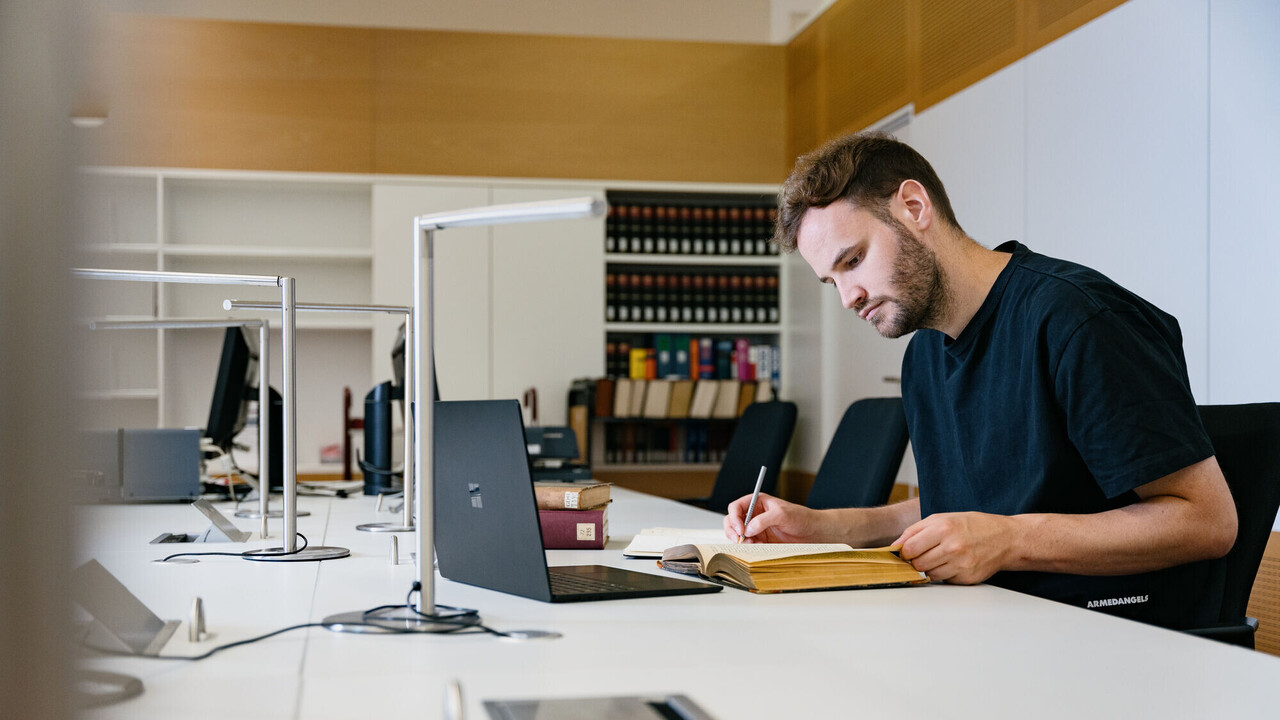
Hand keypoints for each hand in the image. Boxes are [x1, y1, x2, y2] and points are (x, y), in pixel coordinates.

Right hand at [722, 492, 820, 543]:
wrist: (812, 533)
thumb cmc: (800, 517)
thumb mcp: (782, 514)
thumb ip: (763, 520)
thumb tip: (749, 528)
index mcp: (757, 503)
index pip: (736, 507)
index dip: (734, 517)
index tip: (741, 529)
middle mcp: (754, 515)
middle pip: (732, 521)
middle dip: (733, 531)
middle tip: (740, 539)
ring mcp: (756, 528)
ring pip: (738, 534)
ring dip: (742, 540)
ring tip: (752, 543)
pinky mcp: (761, 540)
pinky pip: (749, 544)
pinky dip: (750, 547)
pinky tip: (759, 546)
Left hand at [893, 512, 1015, 584]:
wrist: (1005, 538)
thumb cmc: (972, 526)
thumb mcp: (943, 518)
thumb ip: (916, 530)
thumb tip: (896, 546)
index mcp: (944, 528)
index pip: (910, 548)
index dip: (903, 552)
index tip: (905, 552)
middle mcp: (953, 547)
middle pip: (917, 564)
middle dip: (915, 561)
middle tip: (922, 555)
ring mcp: (961, 565)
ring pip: (929, 575)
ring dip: (929, 568)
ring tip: (940, 557)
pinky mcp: (968, 578)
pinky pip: (945, 580)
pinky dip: (944, 574)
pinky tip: (953, 563)